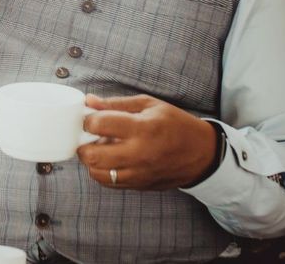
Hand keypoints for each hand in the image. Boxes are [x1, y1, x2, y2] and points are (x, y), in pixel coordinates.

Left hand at [77, 94, 216, 189]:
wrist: (202, 154)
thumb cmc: (175, 124)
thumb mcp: (149, 105)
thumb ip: (116, 103)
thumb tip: (89, 101)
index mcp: (142, 128)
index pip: (99, 124)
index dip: (87, 120)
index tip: (90, 118)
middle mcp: (139, 153)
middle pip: (92, 155)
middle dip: (82, 144)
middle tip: (88, 137)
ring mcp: (139, 173)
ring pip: (97, 174)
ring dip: (91, 161)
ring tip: (100, 149)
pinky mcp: (139, 185)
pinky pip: (109, 183)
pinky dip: (103, 172)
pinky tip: (110, 160)